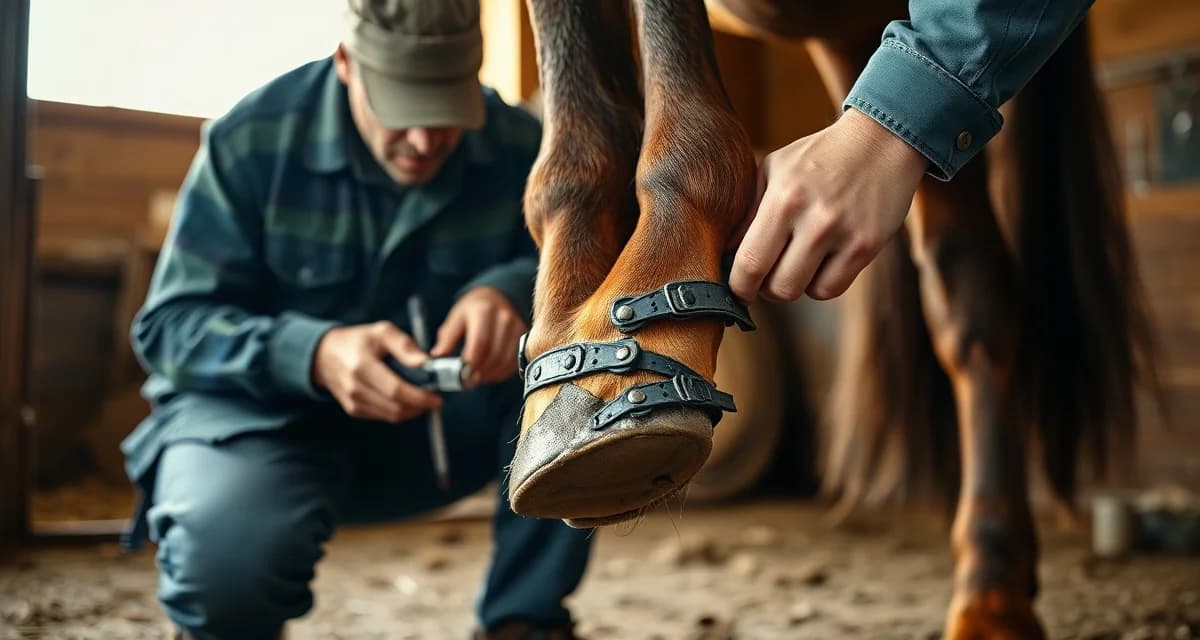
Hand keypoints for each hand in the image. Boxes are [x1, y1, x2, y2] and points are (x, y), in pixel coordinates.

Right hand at [313, 321, 442, 421]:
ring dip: (412, 410)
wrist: (325, 355)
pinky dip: (399, 410)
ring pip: (392, 416)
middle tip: (434, 397)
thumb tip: (425, 362)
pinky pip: (384, 416)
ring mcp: (353, 402)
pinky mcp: (354, 410)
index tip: (437, 397)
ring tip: (422, 396)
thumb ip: (404, 345)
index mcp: (362, 366)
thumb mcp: (382, 331)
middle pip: (396, 408)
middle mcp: (355, 387)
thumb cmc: (359, 341)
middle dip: (420, 406)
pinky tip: (405, 398)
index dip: (420, 397)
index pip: (395, 390)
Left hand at [431, 286, 527, 383]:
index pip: (480, 342)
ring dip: (491, 374)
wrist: (496, 298)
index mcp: (483, 311)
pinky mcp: (524, 337)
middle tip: (468, 380)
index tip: (462, 374)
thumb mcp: (456, 319)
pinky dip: (501, 372)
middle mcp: (504, 318)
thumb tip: (437, 355)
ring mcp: (517, 327)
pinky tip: (490, 372)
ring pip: (505, 360)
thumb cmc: (473, 311)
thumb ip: (447, 338)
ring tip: (478, 377)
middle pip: (494, 353)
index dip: (472, 362)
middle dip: (480, 371)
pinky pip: (514, 361)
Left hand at [728, 108, 927, 302]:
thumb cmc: (817, 157)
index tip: (739, 287)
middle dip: (766, 287)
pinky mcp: (866, 246)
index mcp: (783, 198)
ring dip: (795, 284)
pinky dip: (821, 283)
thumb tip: (724, 253)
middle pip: (778, 287)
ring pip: (804, 292)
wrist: (880, 142)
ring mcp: (844, 235)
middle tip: (768, 273)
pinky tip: (820, 262)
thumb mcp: (774, 170)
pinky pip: (831, 289)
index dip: (740, 286)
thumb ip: (747, 212)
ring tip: (796, 261)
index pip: (750, 263)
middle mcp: (814, 219)